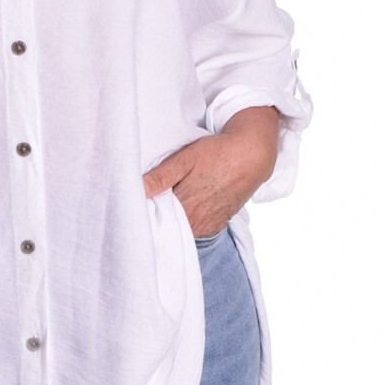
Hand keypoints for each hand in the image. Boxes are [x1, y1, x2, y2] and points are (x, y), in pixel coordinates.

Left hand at [142, 107, 279, 237]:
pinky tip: (183, 210)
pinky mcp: (216, 225)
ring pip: (181, 230)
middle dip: (156, 218)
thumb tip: (137, 189)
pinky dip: (186, 224)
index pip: (154, 220)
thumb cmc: (218, 153)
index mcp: (184, 207)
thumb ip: (160, 177)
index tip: (133, 205)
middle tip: (145, 204)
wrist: (251, 155)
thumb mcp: (185, 159)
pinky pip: (194, 231)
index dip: (143, 213)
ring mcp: (207, 227)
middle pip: (167, 227)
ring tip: (164, 205)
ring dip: (171, 222)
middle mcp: (196, 222)